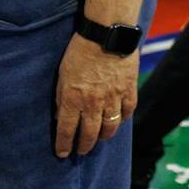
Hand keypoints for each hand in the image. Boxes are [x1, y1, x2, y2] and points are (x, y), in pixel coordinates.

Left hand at [54, 33, 138, 157]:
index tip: (63, 153)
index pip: (66, 131)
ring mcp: (113, 97)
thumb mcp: (62, 75)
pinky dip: (123, 118)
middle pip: (89, 134)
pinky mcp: (129, 89)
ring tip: (100, 138)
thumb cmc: (80, 52)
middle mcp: (92, 103)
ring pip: (110, 127)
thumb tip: (60, 114)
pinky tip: (118, 120)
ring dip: (104, 136)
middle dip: (84, 146)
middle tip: (82, 151)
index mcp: (72, 99)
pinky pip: (128, 111)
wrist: (107, 34)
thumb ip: (62, 97)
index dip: (63, 145)